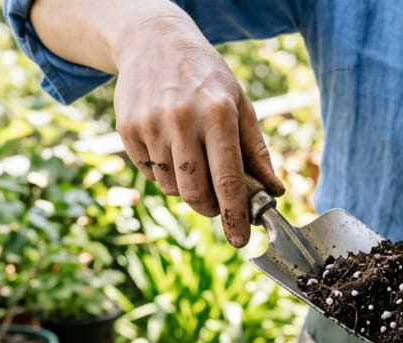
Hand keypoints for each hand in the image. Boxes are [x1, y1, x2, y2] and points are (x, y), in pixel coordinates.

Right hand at [112, 12, 285, 246]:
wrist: (154, 42)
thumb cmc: (206, 78)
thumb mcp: (240, 104)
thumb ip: (257, 152)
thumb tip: (275, 192)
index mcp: (218, 115)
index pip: (228, 180)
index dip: (235, 216)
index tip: (240, 239)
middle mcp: (182, 121)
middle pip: (195, 193)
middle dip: (209, 209)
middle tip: (217, 205)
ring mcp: (151, 126)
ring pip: (171, 187)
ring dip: (185, 187)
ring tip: (192, 158)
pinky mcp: (128, 130)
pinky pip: (149, 174)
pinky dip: (163, 173)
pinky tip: (169, 145)